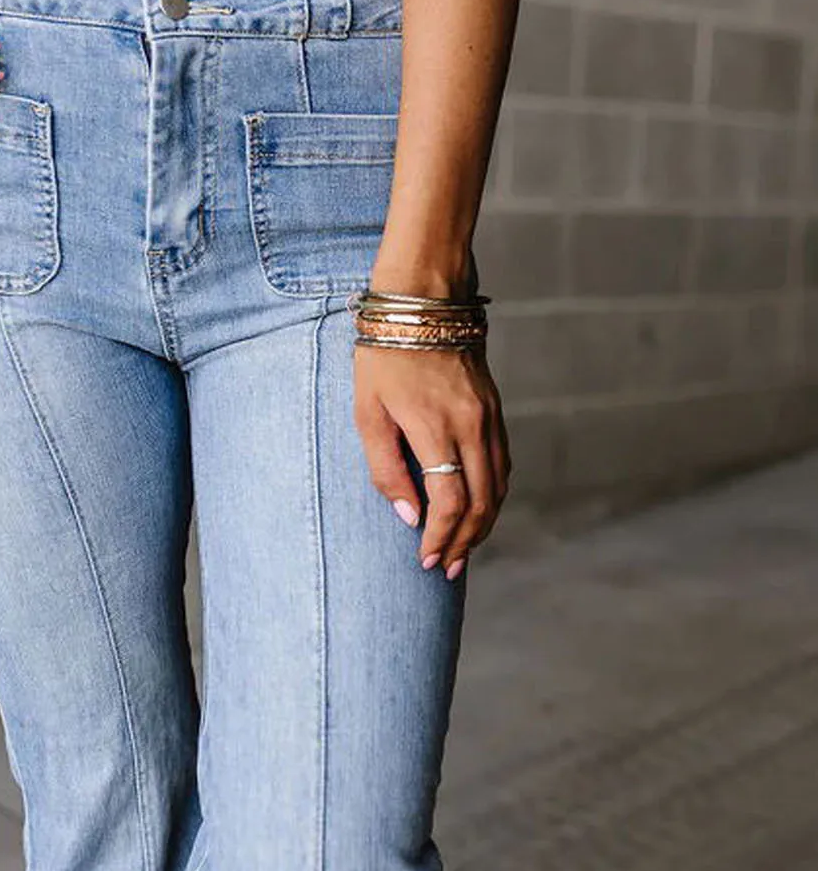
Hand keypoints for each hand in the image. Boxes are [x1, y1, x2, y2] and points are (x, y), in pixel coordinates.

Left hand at [354, 341, 510, 579]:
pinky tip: (478, 510)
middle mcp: (471, 426)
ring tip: (462, 550)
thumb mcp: (367, 412)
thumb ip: (385, 469)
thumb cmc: (383, 356)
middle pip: (481, 502)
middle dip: (464, 542)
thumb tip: (408, 516)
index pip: (449, 501)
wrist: (423, 301)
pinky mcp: (495, 409)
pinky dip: (493, 495)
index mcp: (435, 428)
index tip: (425, 560)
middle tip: (445, 569)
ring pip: (498, 487)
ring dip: (482, 525)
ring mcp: (489, 417)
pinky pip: (502, 464)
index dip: (440, 537)